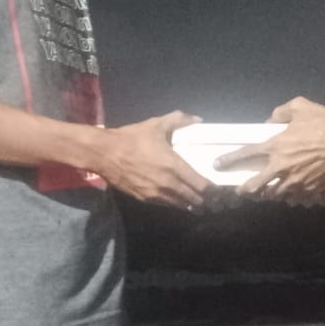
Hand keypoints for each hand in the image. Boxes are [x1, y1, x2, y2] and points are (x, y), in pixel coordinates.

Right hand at [95, 111, 210, 208]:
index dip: (213, 190)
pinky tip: (179, 203)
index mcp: (174, 166)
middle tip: (214, 202)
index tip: (220, 191)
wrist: (105, 153)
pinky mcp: (145, 199)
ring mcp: (156, 194)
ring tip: (200, 206)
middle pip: (194, 199)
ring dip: (191, 206)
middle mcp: (168, 184)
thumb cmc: (132, 138)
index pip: (201, 184)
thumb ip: (178, 120)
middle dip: (205, 201)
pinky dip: (175, 205)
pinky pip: (166, 205)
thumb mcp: (156, 124)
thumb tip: (197, 119)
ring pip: (180, 205)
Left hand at [215, 97, 324, 201]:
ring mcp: (295, 181)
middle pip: (255, 186)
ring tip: (266, 191)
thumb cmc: (324, 121)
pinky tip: (289, 192)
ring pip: (273, 195)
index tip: (218, 165)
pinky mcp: (309, 190)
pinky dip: (289, 196)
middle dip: (244, 189)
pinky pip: (293, 198)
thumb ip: (280, 112)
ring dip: (268, 194)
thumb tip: (271, 120)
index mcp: (275, 146)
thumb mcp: (300, 107)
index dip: (229, 160)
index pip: (245, 155)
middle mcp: (280, 167)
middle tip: (241, 189)